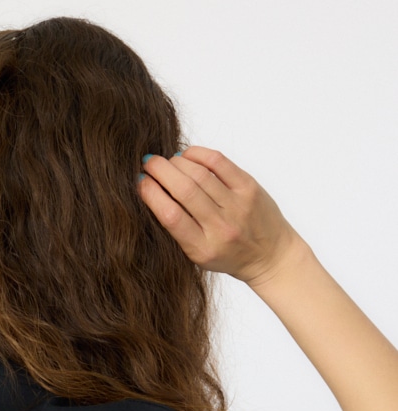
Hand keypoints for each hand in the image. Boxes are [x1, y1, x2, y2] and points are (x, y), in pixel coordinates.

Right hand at [137, 147, 303, 287]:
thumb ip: (178, 229)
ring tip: (166, 161)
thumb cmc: (228, 255)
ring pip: (199, 173)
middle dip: (160, 170)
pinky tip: (186, 155)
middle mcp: (221, 227)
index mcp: (202, 249)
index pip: (170, 216)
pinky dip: (197, 154)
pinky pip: (218, 162)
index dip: (151, 194)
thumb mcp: (198, 254)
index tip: (139, 182)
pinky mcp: (249, 188)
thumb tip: (152, 190)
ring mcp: (237, 206)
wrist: (270, 256)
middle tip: (147, 163)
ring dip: (176, 162)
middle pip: (184, 190)